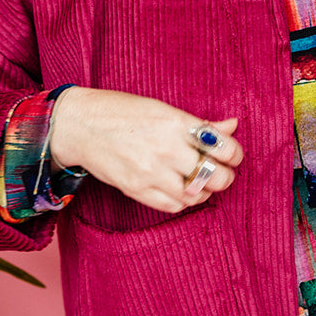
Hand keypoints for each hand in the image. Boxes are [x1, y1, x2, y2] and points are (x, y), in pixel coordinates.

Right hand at [48, 88, 241, 214]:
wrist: (80, 125)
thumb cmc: (123, 112)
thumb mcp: (163, 109)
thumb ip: (199, 123)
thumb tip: (232, 125)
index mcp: (176, 123)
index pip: (223, 146)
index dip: (235, 154)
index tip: (231, 154)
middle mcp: (166, 149)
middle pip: (215, 175)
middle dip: (225, 175)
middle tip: (222, 171)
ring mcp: (150, 173)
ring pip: (196, 195)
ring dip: (206, 191)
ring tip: (203, 182)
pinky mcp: (136, 190)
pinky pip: (173, 206)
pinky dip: (185, 202)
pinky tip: (183, 191)